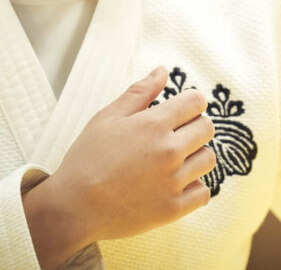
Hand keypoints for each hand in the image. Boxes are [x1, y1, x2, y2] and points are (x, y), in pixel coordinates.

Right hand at [22, 67, 216, 268]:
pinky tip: (176, 184)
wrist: (72, 208)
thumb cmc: (87, 160)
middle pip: (207, 128)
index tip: (181, 111)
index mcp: (154, 125)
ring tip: (174, 161)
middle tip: (175, 136)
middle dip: (194, 127)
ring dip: (196, 156)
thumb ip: (139, 92)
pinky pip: (203, 193)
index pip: (196, 102)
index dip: (191, 103)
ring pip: (208, 159)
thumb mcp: (108, 118)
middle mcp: (169, 151)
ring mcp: (173, 182)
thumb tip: (162, 71)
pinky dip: (194, 187)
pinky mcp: (173, 209)